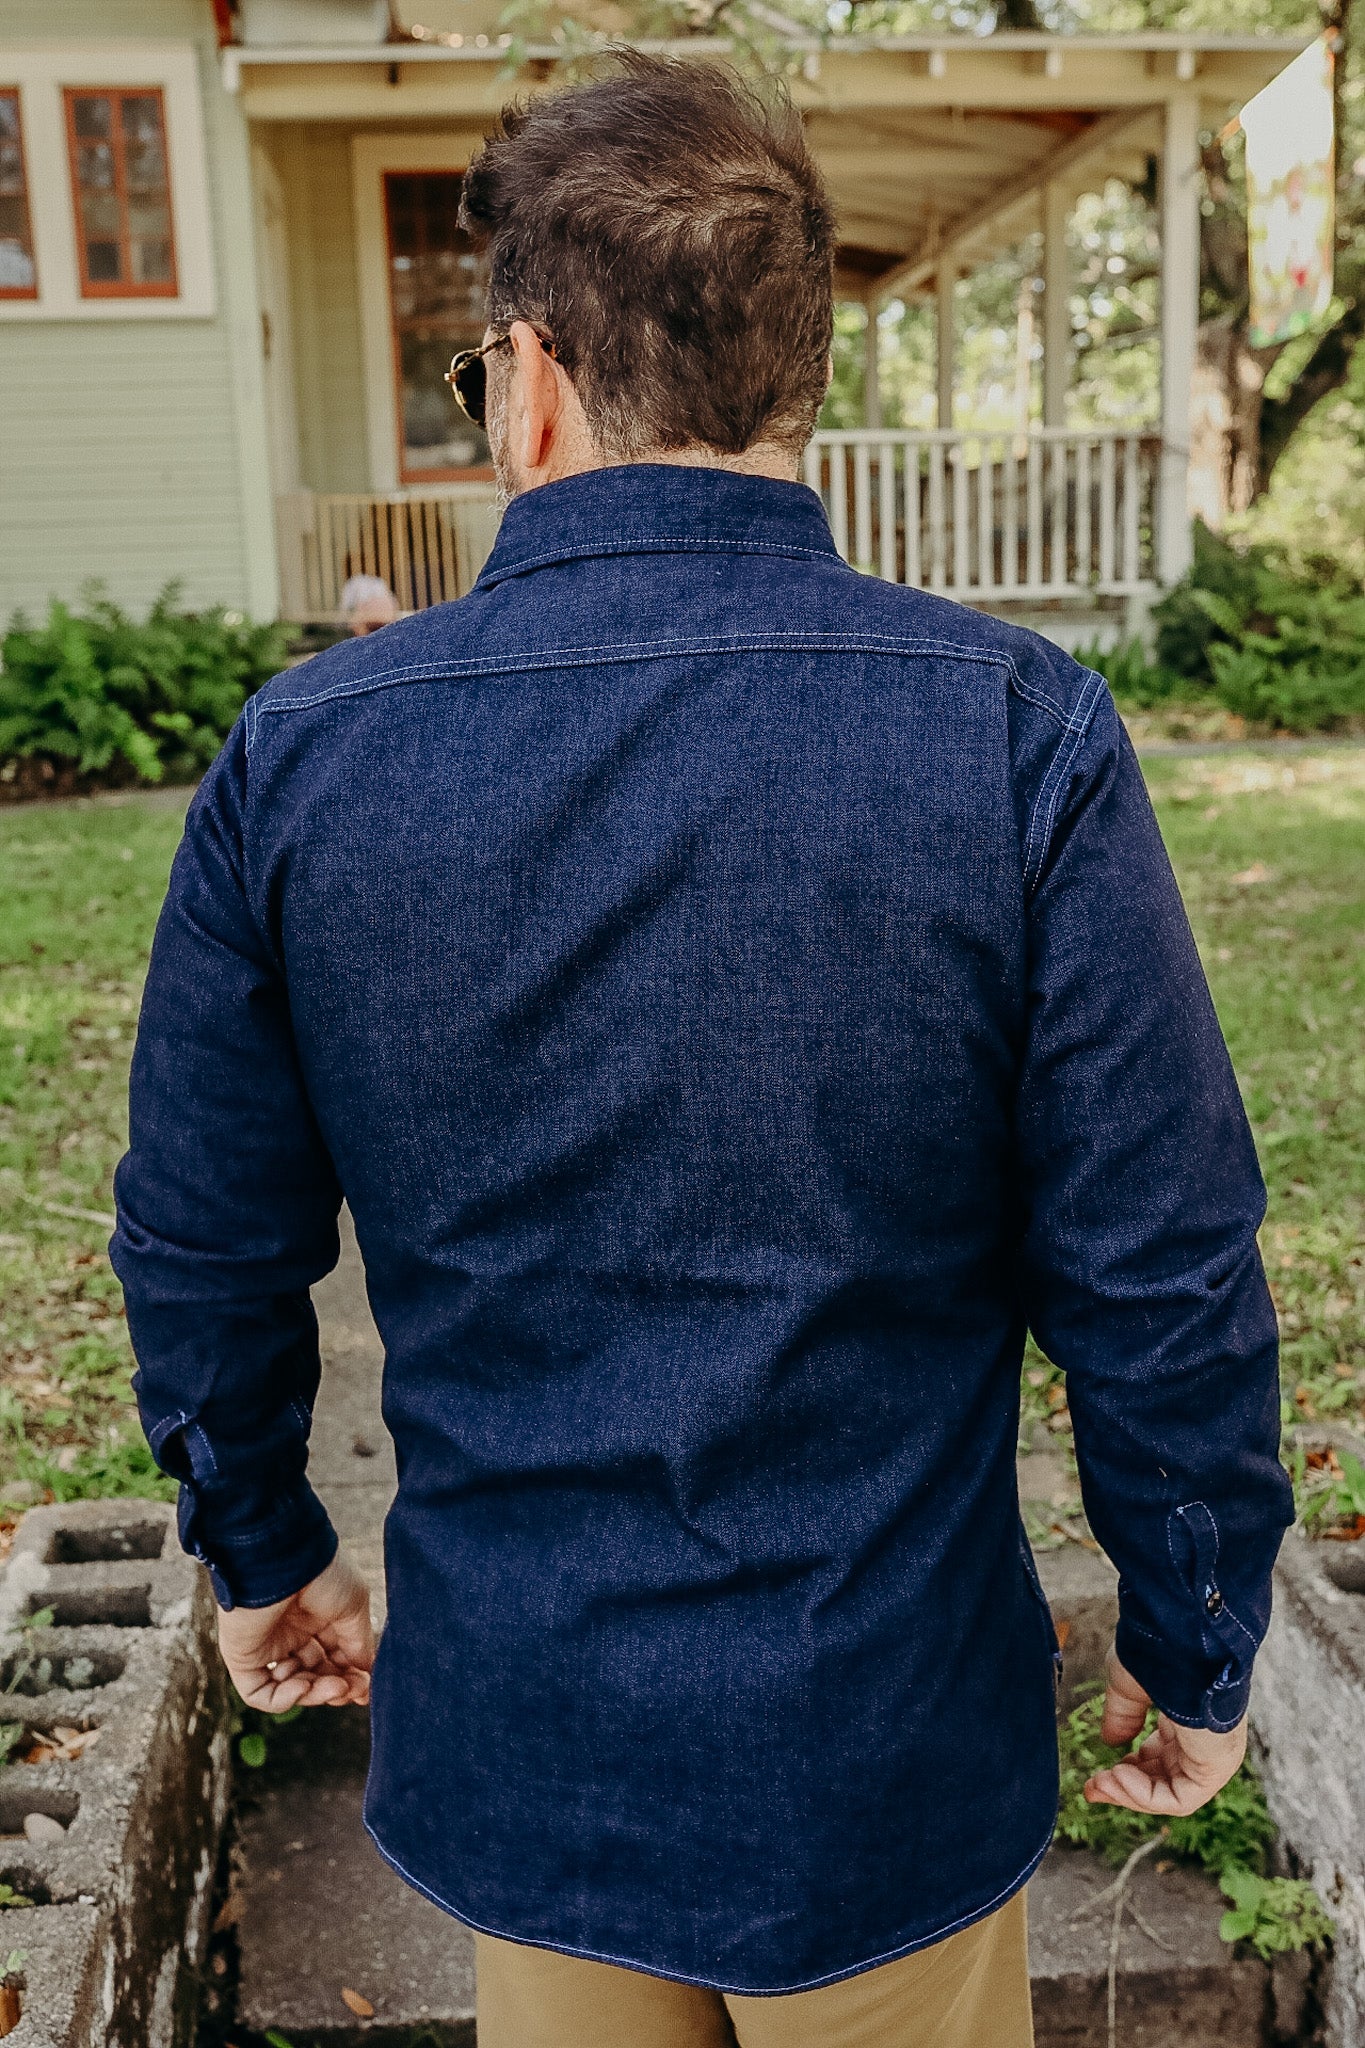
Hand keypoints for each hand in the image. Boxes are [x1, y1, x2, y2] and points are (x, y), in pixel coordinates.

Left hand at [217, 1549, 374, 1712]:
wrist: (284, 1556)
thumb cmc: (322, 1572)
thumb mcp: (354, 1606)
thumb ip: (360, 1643)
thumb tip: (367, 1673)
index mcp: (316, 1616)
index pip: (334, 1658)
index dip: (350, 1676)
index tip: (366, 1688)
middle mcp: (291, 1632)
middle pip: (315, 1676)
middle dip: (336, 1688)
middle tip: (352, 1690)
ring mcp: (266, 1645)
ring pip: (292, 1688)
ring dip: (316, 1694)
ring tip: (334, 1686)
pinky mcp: (243, 1657)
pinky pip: (261, 1693)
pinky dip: (284, 1700)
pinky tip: (303, 1687)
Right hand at [1083, 1652, 1245, 1817]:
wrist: (1181, 1639)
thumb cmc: (1157, 1650)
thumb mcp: (1129, 1686)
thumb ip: (1122, 1716)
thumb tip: (1111, 1742)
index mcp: (1187, 1715)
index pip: (1158, 1755)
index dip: (1126, 1768)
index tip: (1097, 1774)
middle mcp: (1202, 1738)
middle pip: (1163, 1778)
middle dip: (1124, 1787)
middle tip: (1093, 1787)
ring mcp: (1212, 1753)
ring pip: (1170, 1792)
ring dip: (1130, 1793)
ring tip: (1100, 1783)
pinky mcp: (1216, 1766)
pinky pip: (1179, 1798)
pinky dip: (1145, 1795)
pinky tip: (1118, 1778)